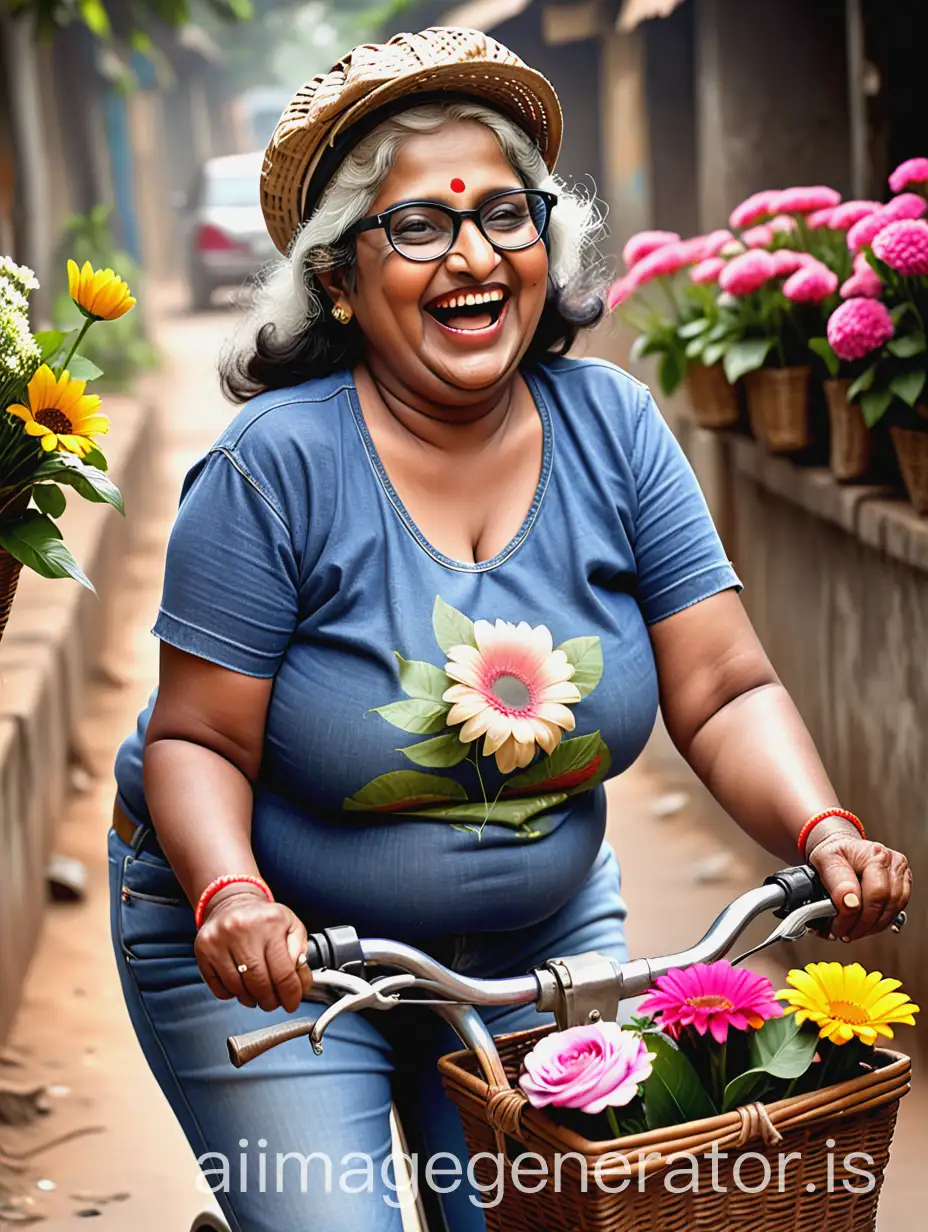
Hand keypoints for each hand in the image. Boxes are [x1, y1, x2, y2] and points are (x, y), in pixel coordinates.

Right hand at [194, 884, 309, 1011]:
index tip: (292, 1004)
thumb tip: (300, 980)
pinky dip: (232, 994)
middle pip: (259, 984)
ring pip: (238, 988)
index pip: (283, 972)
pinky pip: (218, 987)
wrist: (233, 902)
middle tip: (274, 1002)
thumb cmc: (265, 919)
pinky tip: (240, 986)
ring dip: (251, 999)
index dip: (290, 995)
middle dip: (270, 1000)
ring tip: (258, 994)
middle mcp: (242, 930)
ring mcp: (219, 940)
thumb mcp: (291, 925)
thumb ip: (300, 951)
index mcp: (270, 923)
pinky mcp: (203, 950)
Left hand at [807, 830, 911, 942]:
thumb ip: (834, 881)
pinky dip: (879, 923)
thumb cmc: (834, 854)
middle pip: (882, 901)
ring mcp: (898, 872)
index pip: (868, 890)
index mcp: (869, 853)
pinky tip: (864, 926)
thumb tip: (849, 904)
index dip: (851, 913)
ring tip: (851, 932)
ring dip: (870, 927)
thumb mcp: (824, 861)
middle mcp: (888, 861)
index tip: (836, 925)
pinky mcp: (902, 883)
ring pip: (892, 909)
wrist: (843, 848)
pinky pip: (896, 910)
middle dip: (861, 924)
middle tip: (842, 933)